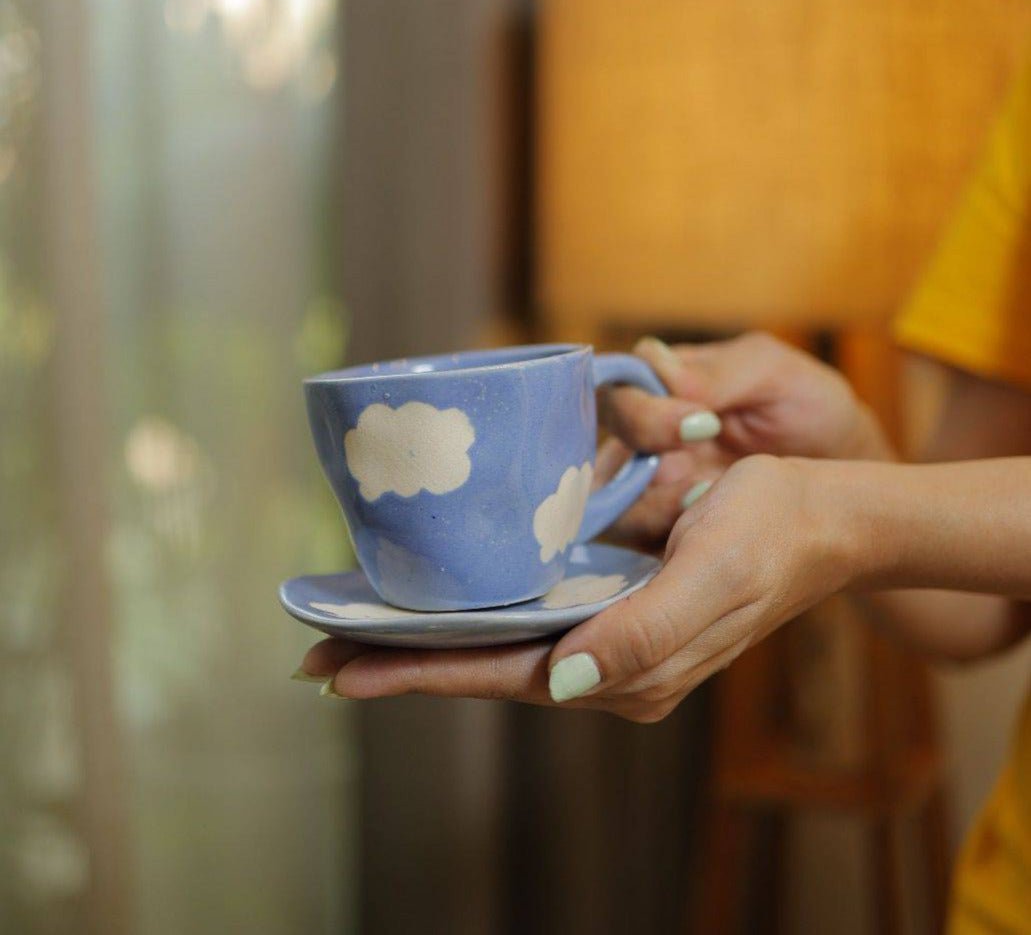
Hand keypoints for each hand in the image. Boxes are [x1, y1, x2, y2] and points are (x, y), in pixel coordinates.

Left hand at [295, 454, 850, 722]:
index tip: (339, 669)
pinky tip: (445, 601)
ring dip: (432, 640)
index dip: (417, 673)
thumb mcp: (712, 579)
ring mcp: (610, 636)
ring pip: (502, 645)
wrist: (823, 518)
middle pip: (487, 668)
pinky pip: (529, 616)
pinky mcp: (616, 604)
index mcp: (626, 672)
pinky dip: (477, 612)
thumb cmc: (771, 537)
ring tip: (361, 630)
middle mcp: (609, 665)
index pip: (501, 677)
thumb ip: (642, 635)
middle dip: (404, 662)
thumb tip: (563, 680)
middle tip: (319, 653)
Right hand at [599, 333, 892, 549]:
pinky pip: (631, 538)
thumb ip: (718, 372)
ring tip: (706, 502)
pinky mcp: (659, 529)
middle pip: (598, 445)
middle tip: (698, 471)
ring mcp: (647, 485)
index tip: (702, 423)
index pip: (618, 389)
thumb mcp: (774, 375)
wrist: (845, 476)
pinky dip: (661, 537)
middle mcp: (643, 434)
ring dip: (650, 504)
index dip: (645, 409)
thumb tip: (658, 372)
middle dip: (644, 458)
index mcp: (663, 385)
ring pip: (607, 499)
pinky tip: (704, 529)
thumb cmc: (810, 410)